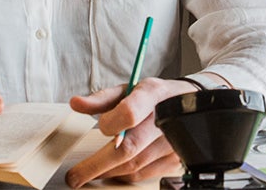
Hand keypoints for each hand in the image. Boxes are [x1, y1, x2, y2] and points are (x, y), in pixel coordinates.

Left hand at [64, 77, 199, 187]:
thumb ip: (101, 98)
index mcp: (152, 95)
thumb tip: (76, 103)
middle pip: (129, 148)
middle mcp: (165, 119)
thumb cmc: (153, 96)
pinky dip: (125, 174)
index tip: (100, 128)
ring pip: (134, 166)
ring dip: (108, 172)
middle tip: (75, 176)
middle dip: (97, 165)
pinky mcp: (175, 159)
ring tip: (91, 172)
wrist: (189, 102)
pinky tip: (113, 171)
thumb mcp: (129, 88)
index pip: (130, 113)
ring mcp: (173, 142)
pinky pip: (144, 174)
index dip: (111, 124)